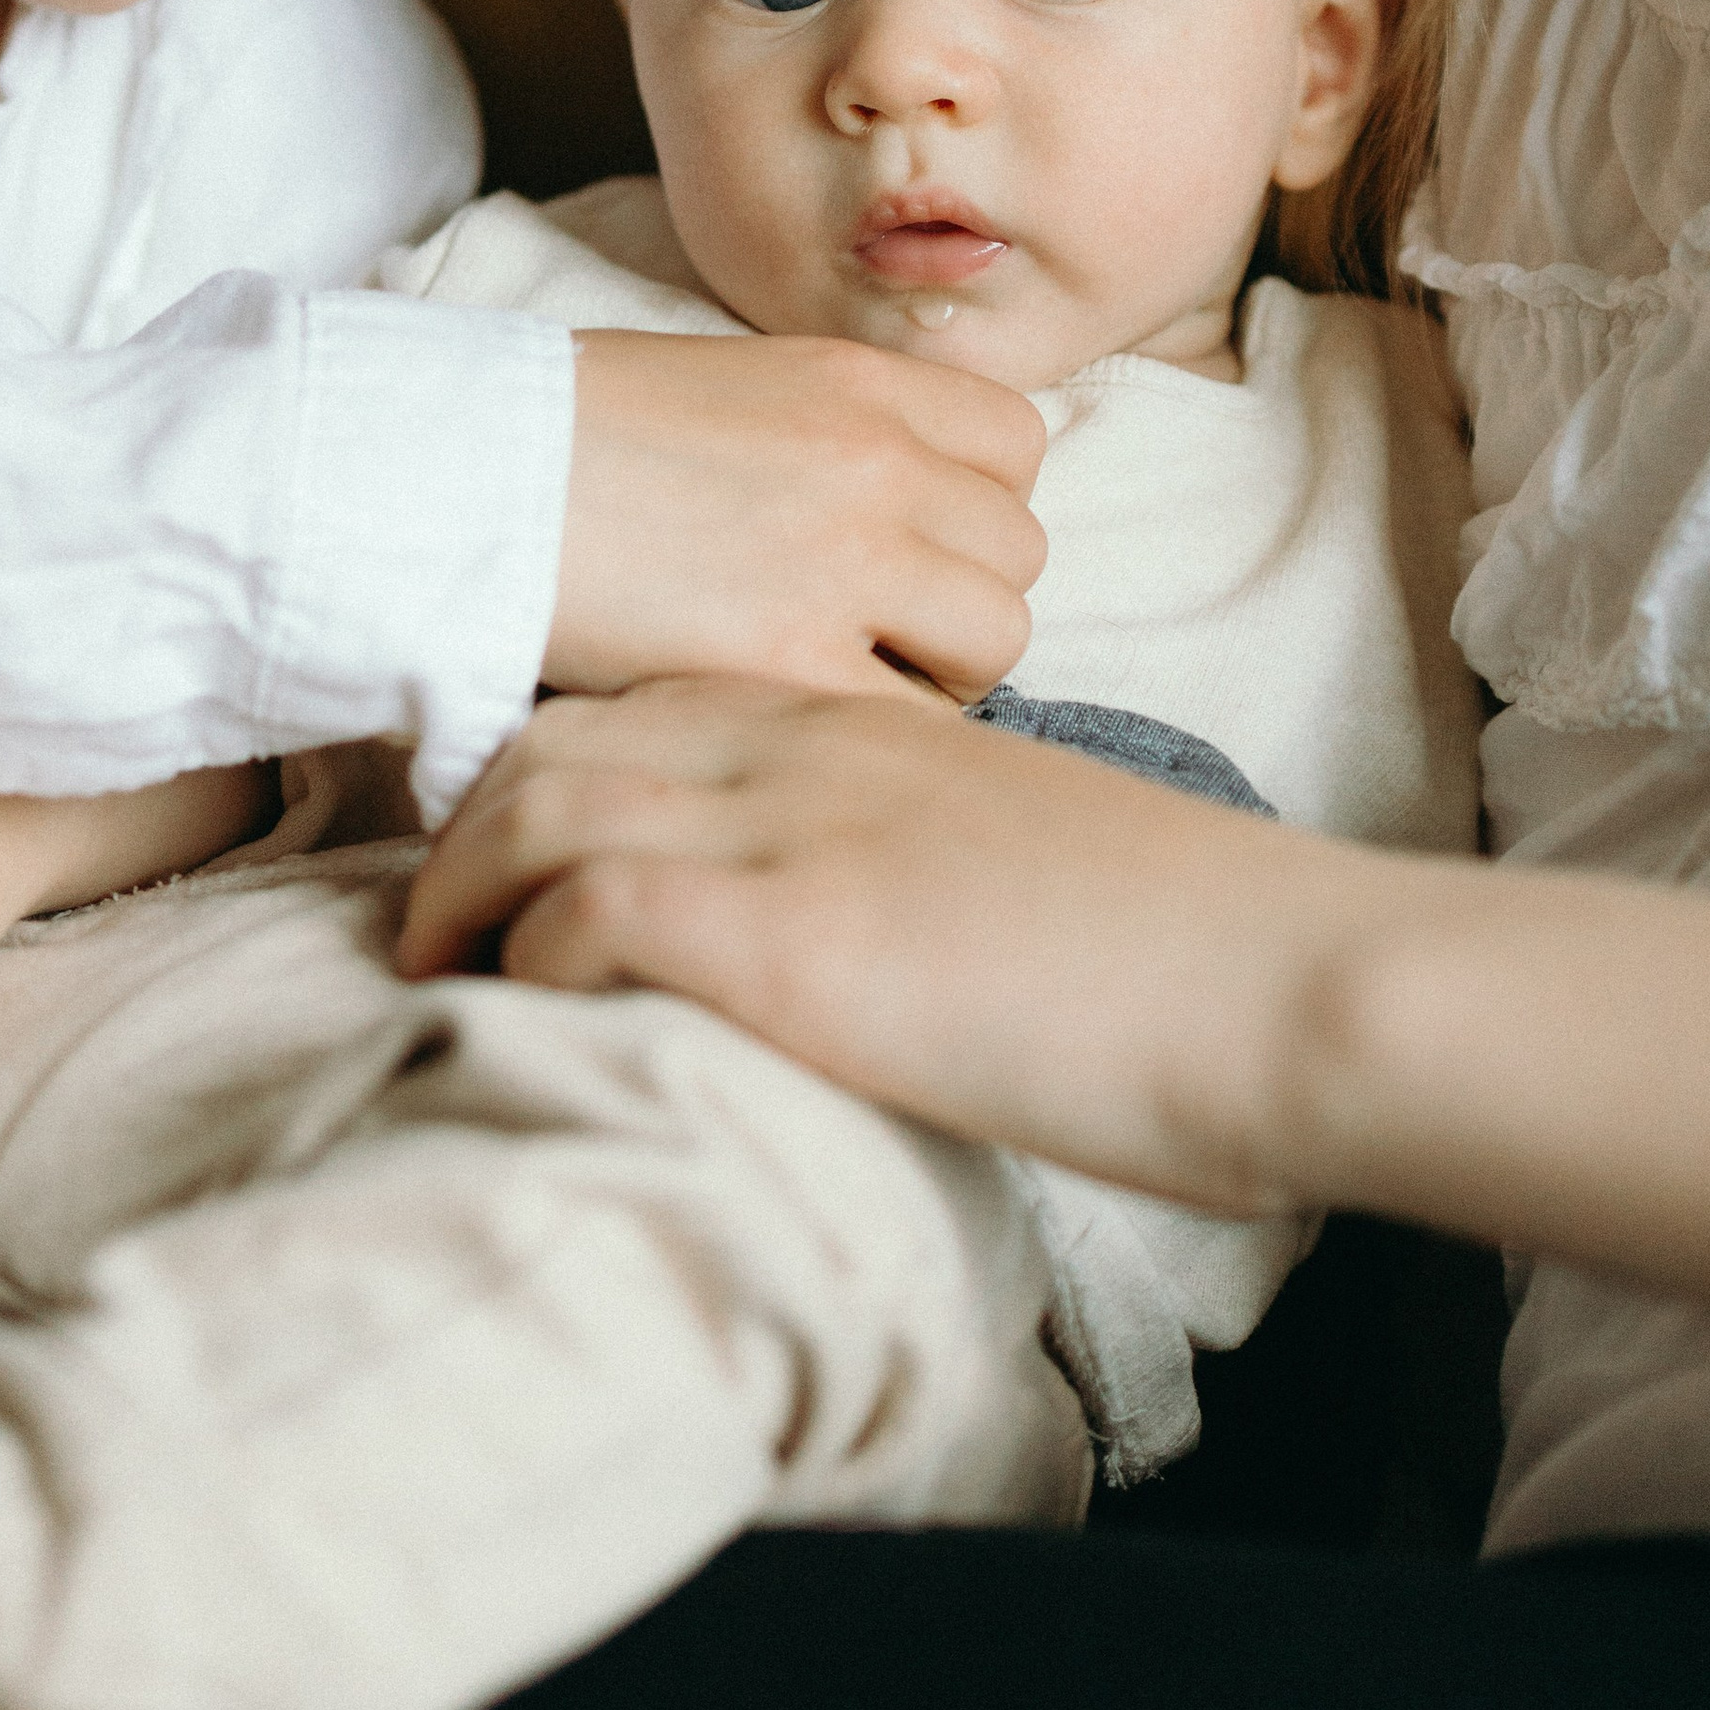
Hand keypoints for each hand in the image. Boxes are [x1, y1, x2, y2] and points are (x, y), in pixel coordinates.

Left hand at [400, 677, 1370, 1220]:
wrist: (1278, 984)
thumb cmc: (1180, 956)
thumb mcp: (1023, 868)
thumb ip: (925, 861)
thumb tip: (883, 932)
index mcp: (870, 728)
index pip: (653, 699)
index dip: (554, 764)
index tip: (506, 848)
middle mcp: (813, 748)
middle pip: (567, 733)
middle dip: (468, 819)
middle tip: (433, 913)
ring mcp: (797, 830)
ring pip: (545, 800)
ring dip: (461, 888)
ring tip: (431, 971)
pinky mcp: (794, 934)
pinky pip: (589, 906)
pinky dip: (527, 951)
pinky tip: (522, 1010)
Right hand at [549, 334, 1045, 707]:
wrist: (465, 475)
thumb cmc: (571, 433)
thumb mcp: (733, 382)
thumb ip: (834, 431)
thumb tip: (901, 497)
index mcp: (861, 383)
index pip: (1018, 446)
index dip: (975, 506)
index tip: (913, 542)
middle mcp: (876, 462)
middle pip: (1018, 552)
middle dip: (960, 599)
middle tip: (876, 629)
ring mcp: (845, 561)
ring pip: (995, 640)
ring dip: (938, 674)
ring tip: (844, 679)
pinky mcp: (791, 660)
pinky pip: (912, 720)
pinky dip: (874, 733)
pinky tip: (800, 720)